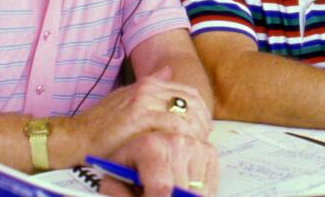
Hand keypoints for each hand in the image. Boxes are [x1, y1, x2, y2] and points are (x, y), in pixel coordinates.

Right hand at [63, 67, 211, 161]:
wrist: (76, 137)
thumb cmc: (99, 124)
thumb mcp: (126, 98)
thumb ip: (150, 85)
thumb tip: (169, 70)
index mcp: (147, 84)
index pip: (188, 93)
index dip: (201, 112)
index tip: (202, 128)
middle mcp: (147, 89)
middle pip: (191, 101)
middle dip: (202, 122)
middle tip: (203, 140)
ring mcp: (143, 101)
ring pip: (185, 113)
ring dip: (194, 132)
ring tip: (194, 147)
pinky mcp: (139, 117)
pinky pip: (173, 125)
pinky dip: (182, 138)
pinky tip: (182, 148)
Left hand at [99, 131, 218, 196]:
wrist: (134, 133)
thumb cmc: (127, 159)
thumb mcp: (114, 175)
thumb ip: (117, 189)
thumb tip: (134, 193)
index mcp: (150, 145)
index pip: (161, 186)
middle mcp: (176, 141)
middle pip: (181, 192)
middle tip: (155, 192)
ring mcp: (195, 145)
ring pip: (198, 192)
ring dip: (182, 194)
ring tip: (165, 188)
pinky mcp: (208, 151)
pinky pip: (209, 187)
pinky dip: (198, 192)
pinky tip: (180, 185)